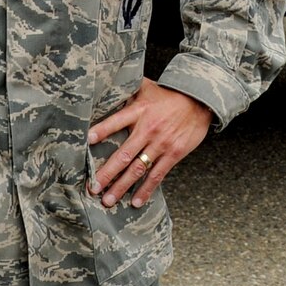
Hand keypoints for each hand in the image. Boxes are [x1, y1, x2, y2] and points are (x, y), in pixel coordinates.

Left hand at [88, 79, 212, 209]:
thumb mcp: (148, 88)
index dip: (102, 130)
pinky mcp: (174, 154)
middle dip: (107, 173)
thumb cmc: (169, 96)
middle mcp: (149, 129)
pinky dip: (146, 190)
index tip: (86, 141)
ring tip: (108, 200)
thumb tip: (106, 84)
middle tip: (92, 188)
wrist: (199, 102)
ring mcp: (162, 143)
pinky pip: (157, 175)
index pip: (117, 121)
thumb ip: (128, 89)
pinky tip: (136, 202)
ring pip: (138, 168)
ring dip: (122, 186)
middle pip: (124, 154)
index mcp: (140, 111)